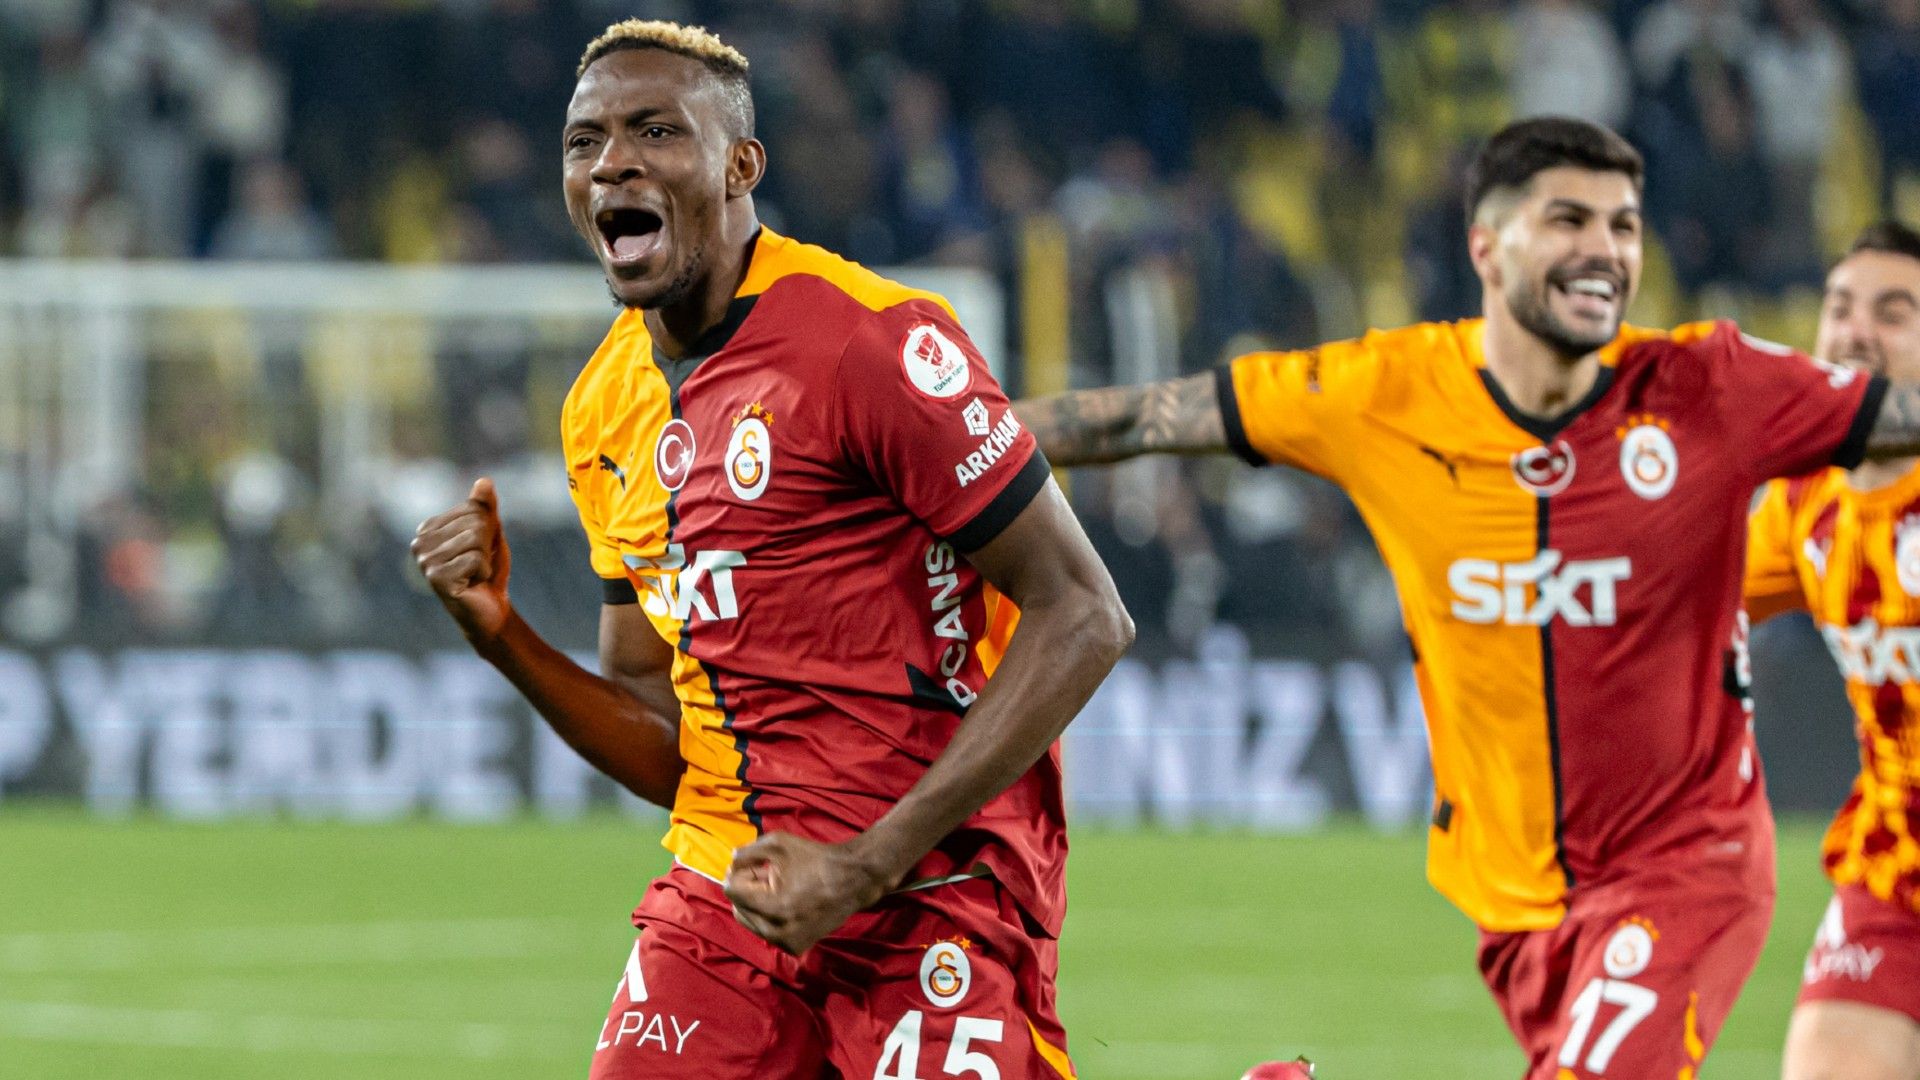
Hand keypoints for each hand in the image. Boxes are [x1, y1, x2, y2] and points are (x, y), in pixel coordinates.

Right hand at [411, 478, 512, 643]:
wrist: (491, 610)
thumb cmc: (487, 571)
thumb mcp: (490, 533)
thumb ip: (485, 507)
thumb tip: (484, 481)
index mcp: (428, 528)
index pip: (472, 508)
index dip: (488, 528)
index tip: (480, 549)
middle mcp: (420, 543)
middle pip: (475, 522)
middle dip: (488, 543)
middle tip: (480, 563)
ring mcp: (426, 562)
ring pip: (476, 539)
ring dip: (486, 558)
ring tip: (476, 573)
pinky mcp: (438, 579)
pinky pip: (476, 559)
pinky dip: (484, 571)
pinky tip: (474, 583)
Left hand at [722, 832, 895, 954]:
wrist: (853, 880)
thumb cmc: (815, 859)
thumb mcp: (777, 843)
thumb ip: (745, 853)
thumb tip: (729, 866)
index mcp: (772, 906)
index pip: (732, 891)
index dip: (739, 873)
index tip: (754, 865)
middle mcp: (777, 931)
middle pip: (738, 908)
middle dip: (747, 890)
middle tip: (766, 874)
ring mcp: (786, 943)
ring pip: (751, 922)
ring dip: (757, 904)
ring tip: (778, 887)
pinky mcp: (795, 948)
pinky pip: (767, 931)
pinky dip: (770, 917)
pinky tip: (787, 901)